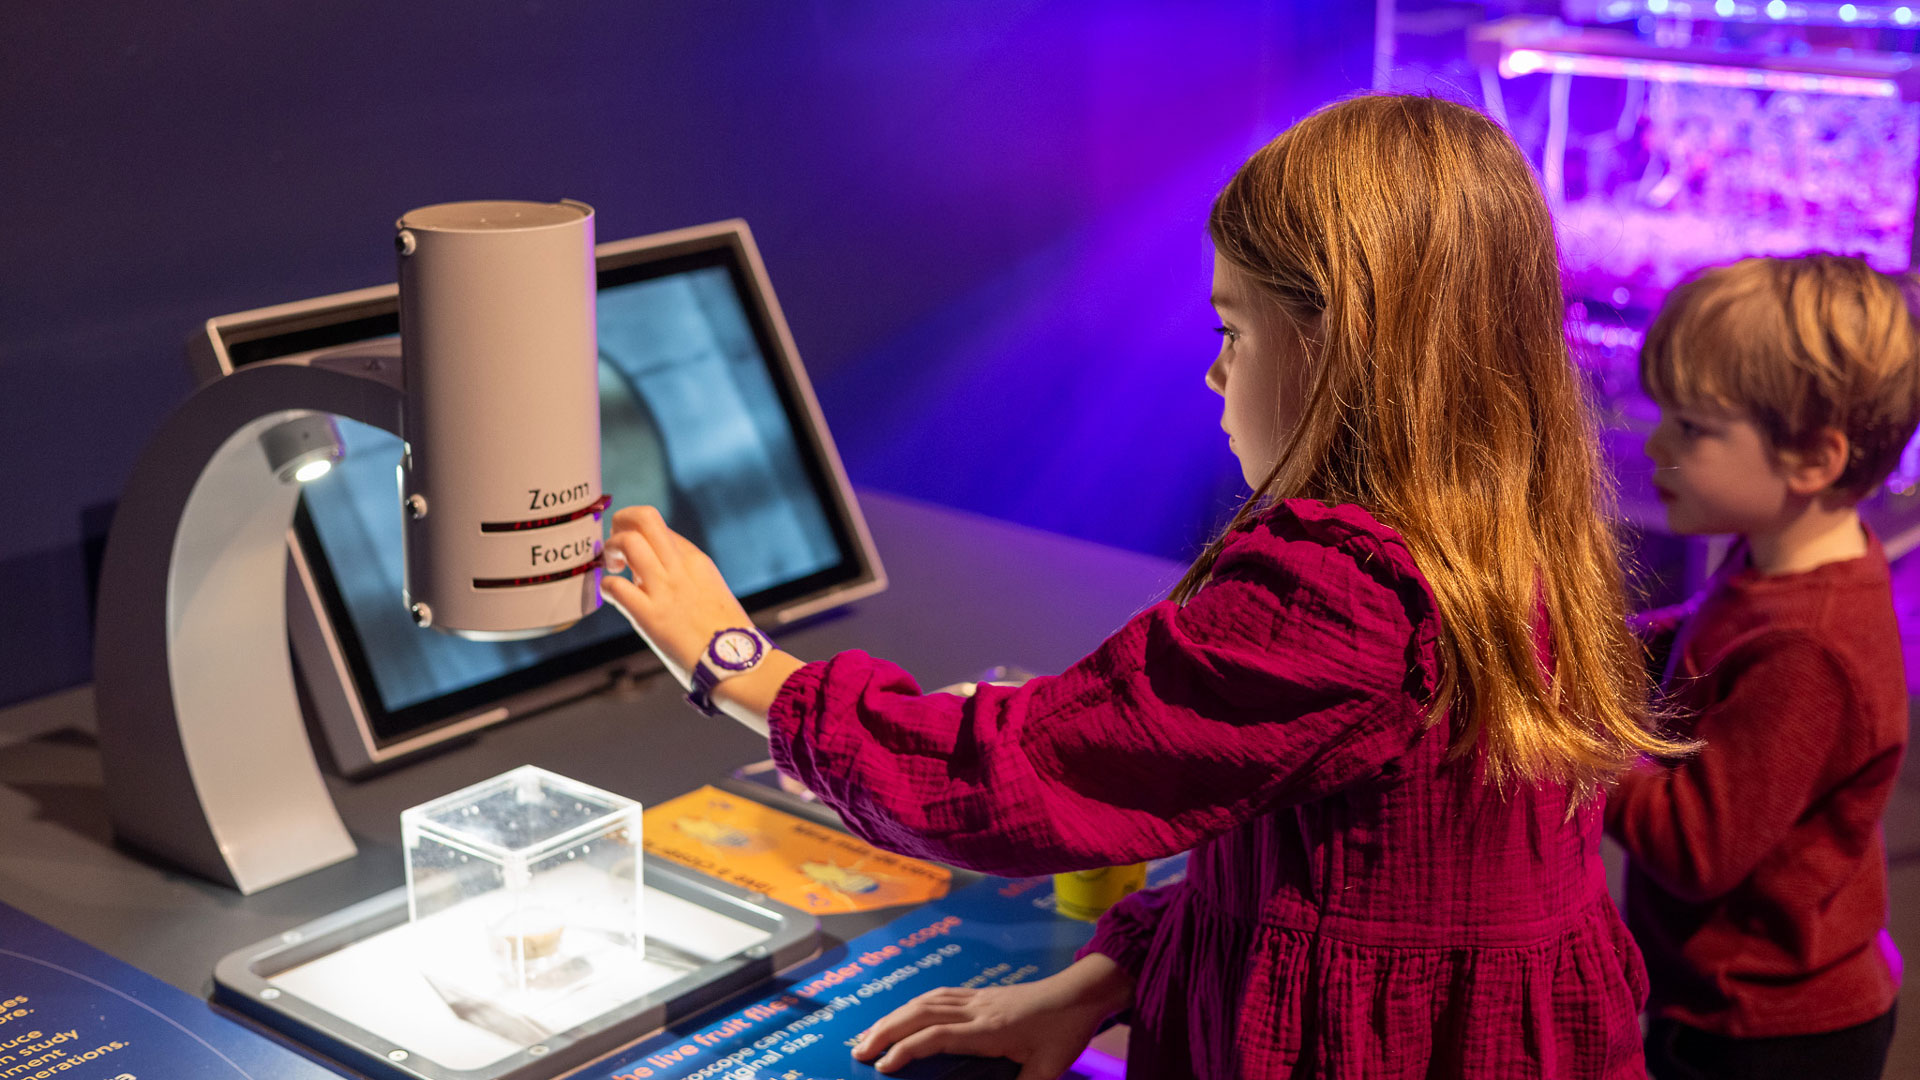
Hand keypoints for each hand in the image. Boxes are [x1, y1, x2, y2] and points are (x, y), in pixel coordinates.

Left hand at [600, 505, 752, 686]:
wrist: (737, 662)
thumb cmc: (725, 635)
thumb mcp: (712, 592)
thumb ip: (687, 578)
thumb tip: (656, 575)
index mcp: (696, 561)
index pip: (659, 527)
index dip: (639, 534)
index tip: (633, 555)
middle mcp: (680, 567)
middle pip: (644, 517)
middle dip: (621, 522)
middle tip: (617, 547)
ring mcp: (665, 589)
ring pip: (627, 542)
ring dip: (610, 551)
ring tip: (613, 568)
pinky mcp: (650, 616)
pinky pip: (615, 586)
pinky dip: (606, 587)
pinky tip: (612, 597)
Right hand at [851, 955, 1132, 1079]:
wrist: (1080, 992)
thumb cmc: (1065, 1032)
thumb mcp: (1049, 1069)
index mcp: (989, 1030)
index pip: (937, 1037)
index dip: (906, 1051)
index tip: (883, 1068)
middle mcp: (976, 1009)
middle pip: (920, 1014)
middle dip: (886, 1031)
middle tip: (858, 1052)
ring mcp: (976, 998)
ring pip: (925, 1000)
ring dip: (894, 1016)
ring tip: (871, 1035)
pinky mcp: (980, 994)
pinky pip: (938, 995)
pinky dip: (913, 1005)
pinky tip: (903, 1015)